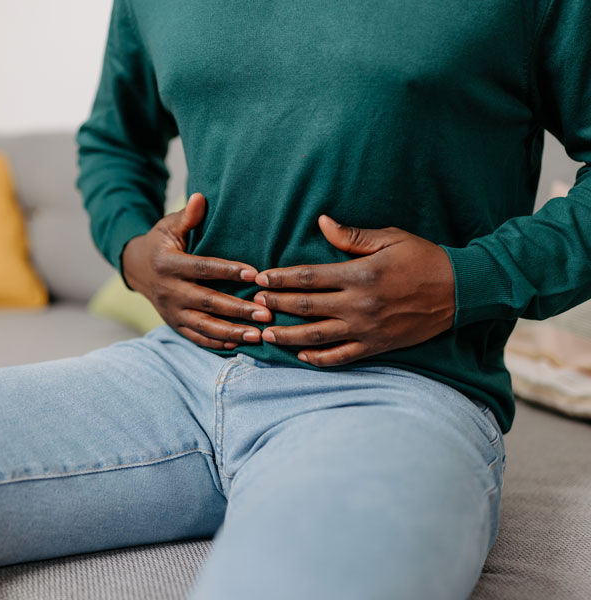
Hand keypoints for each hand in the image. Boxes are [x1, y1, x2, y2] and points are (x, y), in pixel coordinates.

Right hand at [122, 192, 271, 349]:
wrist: (136, 268)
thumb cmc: (161, 243)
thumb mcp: (169, 226)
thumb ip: (187, 217)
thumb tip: (201, 198)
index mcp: (168, 264)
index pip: (203, 268)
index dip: (228, 271)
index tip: (254, 274)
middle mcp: (169, 290)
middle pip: (207, 302)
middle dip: (237, 309)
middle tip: (266, 314)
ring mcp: (171, 311)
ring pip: (203, 325)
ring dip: (231, 332)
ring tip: (257, 335)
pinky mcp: (174, 324)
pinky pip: (195, 337)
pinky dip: (215, 343)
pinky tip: (238, 344)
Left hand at [253, 215, 454, 365]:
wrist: (460, 290)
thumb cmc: (424, 259)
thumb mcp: (390, 239)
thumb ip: (352, 236)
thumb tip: (321, 222)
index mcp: (360, 274)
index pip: (309, 277)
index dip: (281, 278)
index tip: (260, 279)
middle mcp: (359, 304)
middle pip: (306, 307)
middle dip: (277, 305)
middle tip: (255, 305)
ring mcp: (367, 328)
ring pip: (317, 336)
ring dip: (288, 336)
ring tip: (265, 335)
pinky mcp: (377, 345)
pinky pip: (341, 356)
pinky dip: (319, 358)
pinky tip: (301, 356)